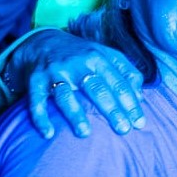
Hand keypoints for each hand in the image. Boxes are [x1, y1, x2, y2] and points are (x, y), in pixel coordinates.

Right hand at [8, 29, 145, 138]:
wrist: (43, 42)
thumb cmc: (83, 55)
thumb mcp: (107, 56)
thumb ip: (126, 73)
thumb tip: (140, 98)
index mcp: (100, 58)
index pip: (120, 82)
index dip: (131, 102)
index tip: (139, 122)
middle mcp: (78, 64)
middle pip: (98, 89)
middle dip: (112, 110)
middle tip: (123, 130)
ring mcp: (56, 71)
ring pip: (66, 95)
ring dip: (76, 115)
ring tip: (85, 134)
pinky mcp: (35, 80)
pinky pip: (36, 101)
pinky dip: (40, 118)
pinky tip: (48, 134)